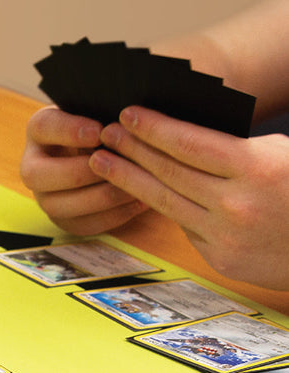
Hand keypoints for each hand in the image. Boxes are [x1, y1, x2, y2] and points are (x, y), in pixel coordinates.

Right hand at [20, 105, 148, 234]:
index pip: (44, 128)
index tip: (98, 131)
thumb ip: (106, 113)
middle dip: (78, 173)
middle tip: (112, 166)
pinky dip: (111, 215)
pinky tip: (136, 202)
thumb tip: (120, 121)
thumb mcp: (103, 112)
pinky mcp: (64, 219)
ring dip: (98, 197)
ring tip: (132, 186)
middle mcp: (34, 167)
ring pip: (58, 206)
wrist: (110, 152)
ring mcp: (45, 197)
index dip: (69, 131)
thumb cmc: (107, 124)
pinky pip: (81, 224)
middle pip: (38, 176)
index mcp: (40, 130)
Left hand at [90, 107, 288, 288]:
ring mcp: (224, 235)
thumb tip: (179, 138)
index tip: (127, 114)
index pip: (190, 144)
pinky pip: (184, 225)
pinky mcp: (219, 258)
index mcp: (255, 169)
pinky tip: (137, 190)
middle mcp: (235, 204)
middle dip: (132, 150)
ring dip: (128, 179)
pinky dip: (160, 205)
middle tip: (103, 134)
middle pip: (169, 172)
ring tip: (102, 161)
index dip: (154, 129)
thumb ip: (232, 150)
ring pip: (166, 202)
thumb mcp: (277, 156)